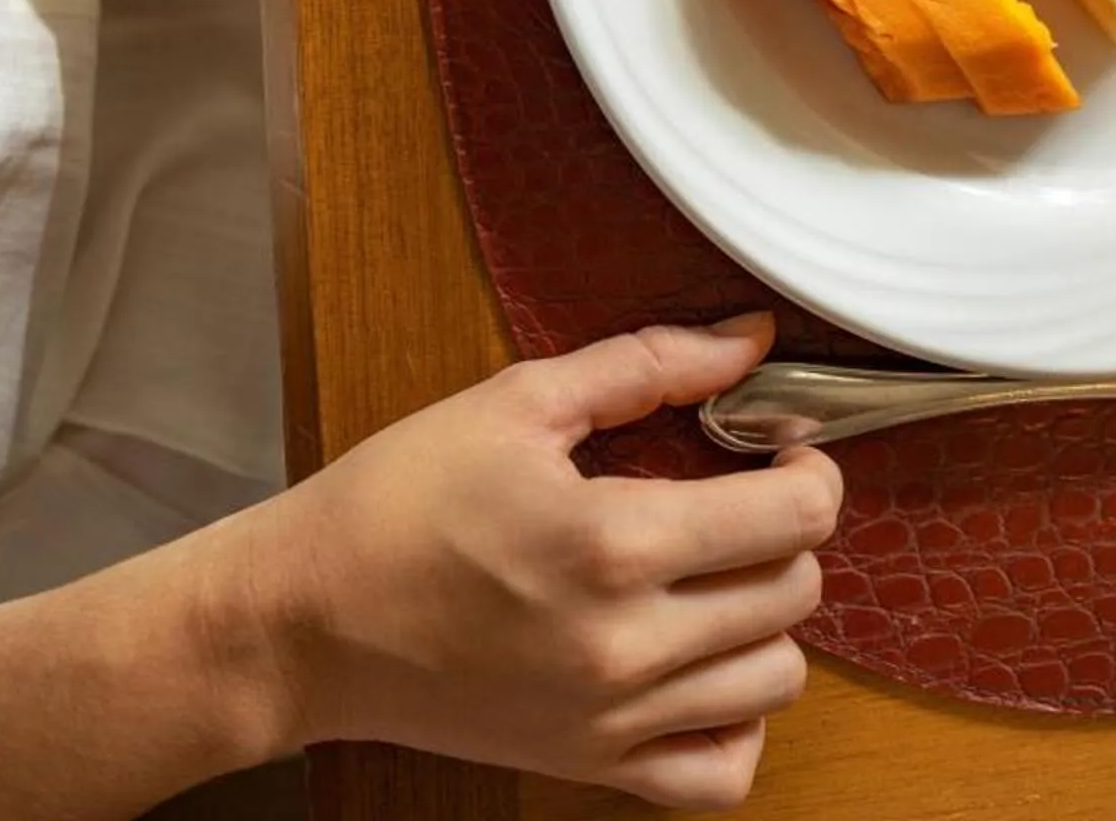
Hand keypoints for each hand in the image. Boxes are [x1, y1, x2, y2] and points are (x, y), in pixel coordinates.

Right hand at [219, 316, 839, 809]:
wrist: (305, 621)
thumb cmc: (398, 501)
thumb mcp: (516, 403)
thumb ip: (646, 365)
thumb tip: (749, 341)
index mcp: (612, 540)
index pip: (794, 516)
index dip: (809, 471)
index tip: (780, 451)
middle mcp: (625, 643)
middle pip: (796, 592)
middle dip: (785, 535)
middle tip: (737, 504)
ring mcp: (611, 718)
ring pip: (778, 680)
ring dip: (766, 622)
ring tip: (713, 581)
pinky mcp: (589, 765)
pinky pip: (721, 774)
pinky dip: (735, 723)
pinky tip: (699, 669)